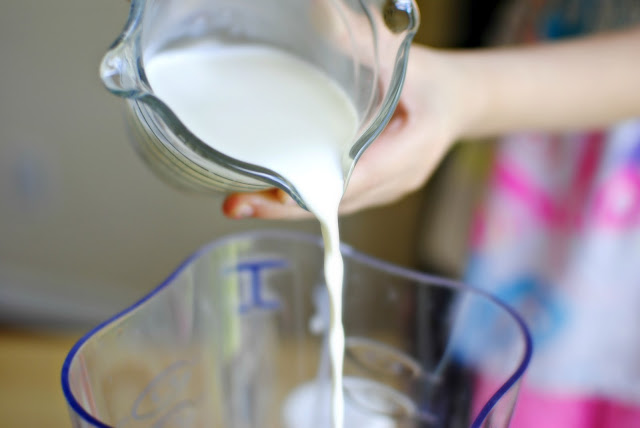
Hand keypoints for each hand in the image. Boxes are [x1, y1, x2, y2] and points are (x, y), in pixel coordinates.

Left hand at [223, 45, 473, 218]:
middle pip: (338, 203)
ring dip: (290, 209)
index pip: (361, 178)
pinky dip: (304, 199)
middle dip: (288, 207)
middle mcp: (398, 178)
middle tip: (238, 204)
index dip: (319, 189)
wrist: (458, 101)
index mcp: (412, 149)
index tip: (278, 193)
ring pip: (334, 208)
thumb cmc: (432, 80)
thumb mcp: (402, 59)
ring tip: (241, 202)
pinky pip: (337, 200)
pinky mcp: (374, 187)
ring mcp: (386, 188)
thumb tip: (314, 10)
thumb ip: (362, 43)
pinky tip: (270, 194)